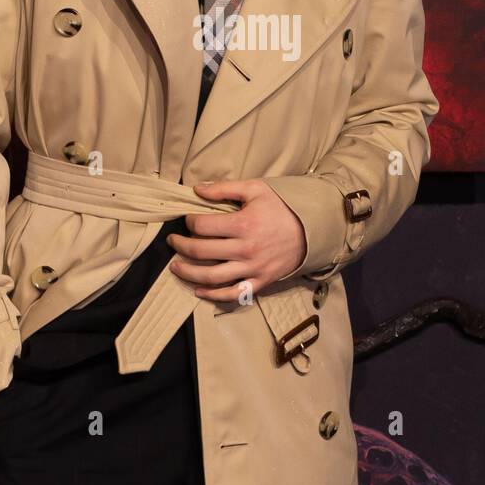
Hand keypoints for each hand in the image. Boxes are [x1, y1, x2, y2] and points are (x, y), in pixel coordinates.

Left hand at [166, 178, 307, 301]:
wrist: (312, 230)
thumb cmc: (282, 207)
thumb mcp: (256, 189)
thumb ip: (225, 188)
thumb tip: (197, 189)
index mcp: (243, 224)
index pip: (203, 226)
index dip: (190, 221)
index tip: (188, 219)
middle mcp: (245, 249)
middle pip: (201, 251)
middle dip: (181, 246)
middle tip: (172, 241)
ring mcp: (252, 268)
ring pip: (211, 276)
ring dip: (188, 273)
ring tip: (175, 266)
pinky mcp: (260, 282)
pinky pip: (233, 293)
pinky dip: (213, 295)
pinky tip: (198, 290)